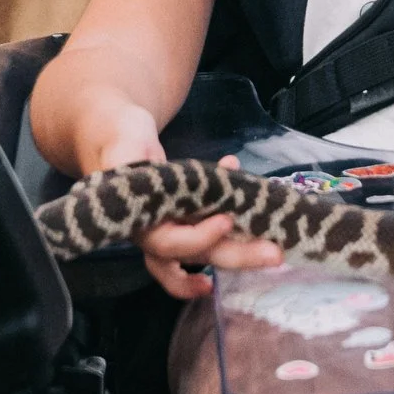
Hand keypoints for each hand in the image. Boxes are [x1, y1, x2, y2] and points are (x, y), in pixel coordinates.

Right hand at [86, 117, 283, 301]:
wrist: (119, 137)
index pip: (166, 243)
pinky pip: (209, 236)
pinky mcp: (186, 220)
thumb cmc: (119, 141)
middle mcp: (155, 233)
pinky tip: (251, 213)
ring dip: (238, 255)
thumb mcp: (121, 144)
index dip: (198, 237)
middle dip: (235, 255)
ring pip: (203, 253)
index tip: (226, 219)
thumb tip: (140, 163)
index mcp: (136, 221)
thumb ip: (128, 156)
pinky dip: (231, 230)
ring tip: (271, 256)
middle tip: (274, 253)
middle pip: (197, 254)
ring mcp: (171, 229)